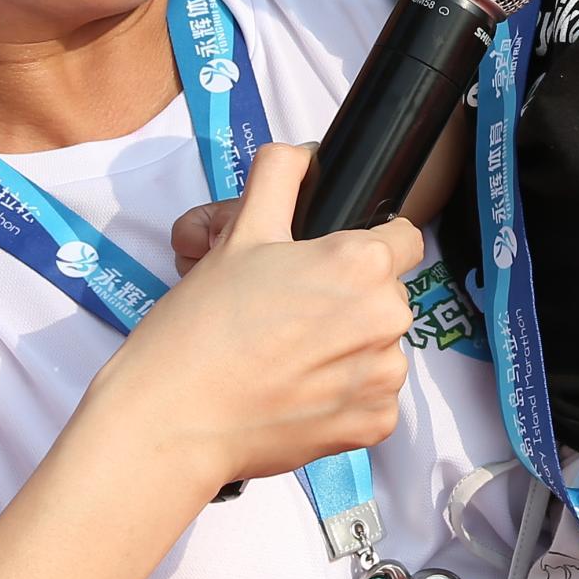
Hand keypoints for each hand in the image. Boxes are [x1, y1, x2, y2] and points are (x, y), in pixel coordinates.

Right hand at [91, 144, 417, 490]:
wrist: (174, 420)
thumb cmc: (202, 328)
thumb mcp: (239, 235)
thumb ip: (279, 176)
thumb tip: (304, 154)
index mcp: (362, 263)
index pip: (404, 238)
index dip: (368, 243)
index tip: (331, 263)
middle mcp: (387, 318)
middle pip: (388, 294)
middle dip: (350, 299)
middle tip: (290, 312)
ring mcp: (383, 376)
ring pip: (380, 346)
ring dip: (347, 348)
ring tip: (288, 355)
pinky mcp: (373, 425)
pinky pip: (372, 398)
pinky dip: (341, 395)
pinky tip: (296, 391)